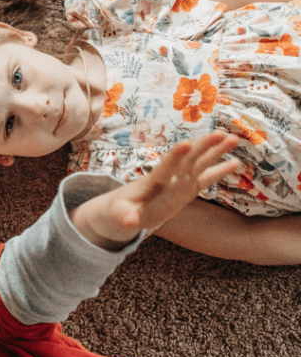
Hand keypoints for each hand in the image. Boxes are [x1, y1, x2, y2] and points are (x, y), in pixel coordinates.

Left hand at [75, 132, 240, 249]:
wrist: (123, 207)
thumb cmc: (120, 211)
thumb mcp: (120, 216)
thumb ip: (127, 217)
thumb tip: (128, 222)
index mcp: (152, 183)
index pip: (164, 168)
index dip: (174, 157)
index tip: (185, 144)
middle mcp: (168, 179)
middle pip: (187, 161)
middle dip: (202, 147)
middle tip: (220, 133)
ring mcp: (178, 182)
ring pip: (199, 164)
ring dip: (215, 152)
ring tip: (233, 138)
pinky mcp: (185, 189)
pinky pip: (205, 180)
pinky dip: (219, 171)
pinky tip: (236, 162)